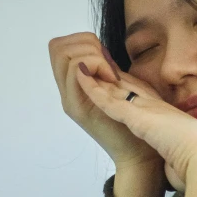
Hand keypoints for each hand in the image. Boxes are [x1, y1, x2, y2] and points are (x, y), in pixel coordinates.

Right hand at [48, 32, 163, 169]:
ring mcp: (71, 100)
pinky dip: (94, 66)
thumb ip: (106, 70)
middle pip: (57, 47)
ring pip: (64, 55)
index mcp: (75, 85)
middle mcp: (68, 91)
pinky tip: (111, 79)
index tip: (107, 60)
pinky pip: (75, 73)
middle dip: (86, 44)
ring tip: (110, 75)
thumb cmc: (136, 124)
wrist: (138, 156)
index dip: (84, 41)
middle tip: (108, 67)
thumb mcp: (119, 89)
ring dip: (91, 55)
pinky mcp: (79, 109)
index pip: (61, 46)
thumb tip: (101, 49)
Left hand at [75, 65, 196, 192]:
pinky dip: (94, 88)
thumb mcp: (186, 158)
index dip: (128, 88)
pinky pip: (110, 99)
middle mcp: (157, 108)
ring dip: (97, 77)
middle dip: (110, 76)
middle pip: (128, 87)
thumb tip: (178, 177)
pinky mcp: (138, 117)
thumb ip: (178, 161)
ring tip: (79, 63)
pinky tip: (81, 77)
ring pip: (116, 88)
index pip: (144, 98)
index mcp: (168, 117)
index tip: (116, 80)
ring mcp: (147, 109)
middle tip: (93, 62)